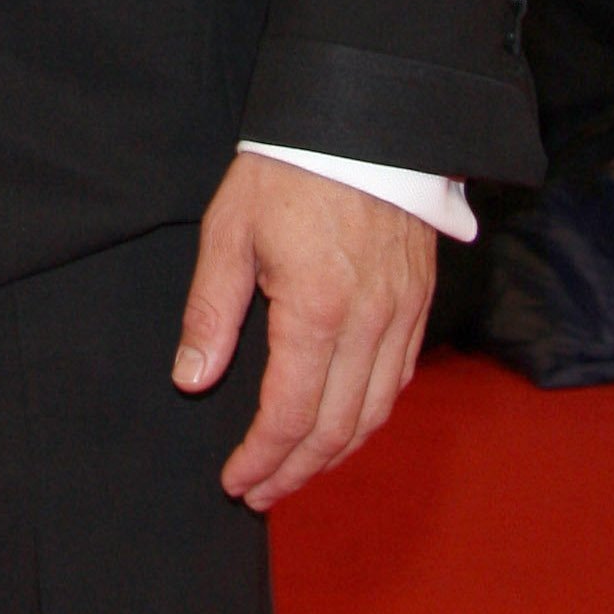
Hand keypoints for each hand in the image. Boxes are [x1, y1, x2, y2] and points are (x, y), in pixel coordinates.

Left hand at [173, 153, 434, 511]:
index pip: (289, 413)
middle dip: (295, 471)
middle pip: (336, 428)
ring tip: (295, 471)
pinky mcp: (420, 304)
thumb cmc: (288, 168)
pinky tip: (340, 423)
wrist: (363, 120)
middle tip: (260, 493)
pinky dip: (368, 416)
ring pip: (375, 413)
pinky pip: (399, 381)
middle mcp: (370, 324)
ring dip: (334, 454)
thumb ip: (211, 310)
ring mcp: (403, 316)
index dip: (261, 457)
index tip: (235, 481)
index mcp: (316, 308)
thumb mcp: (229, 229)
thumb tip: (192, 378)